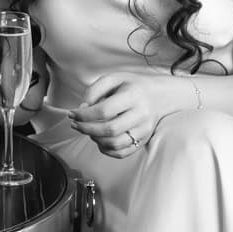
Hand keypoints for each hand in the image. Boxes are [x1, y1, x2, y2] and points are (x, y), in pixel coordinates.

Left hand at [60, 70, 186, 158]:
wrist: (160, 95)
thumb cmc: (133, 86)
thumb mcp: (113, 78)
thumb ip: (95, 90)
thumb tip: (83, 108)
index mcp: (133, 96)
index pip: (104, 110)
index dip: (84, 115)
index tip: (72, 114)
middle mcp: (141, 114)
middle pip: (109, 129)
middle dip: (86, 129)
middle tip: (75, 125)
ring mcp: (144, 130)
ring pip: (115, 143)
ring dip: (95, 139)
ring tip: (88, 131)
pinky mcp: (144, 140)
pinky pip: (122, 153)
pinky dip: (106, 150)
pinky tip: (99, 140)